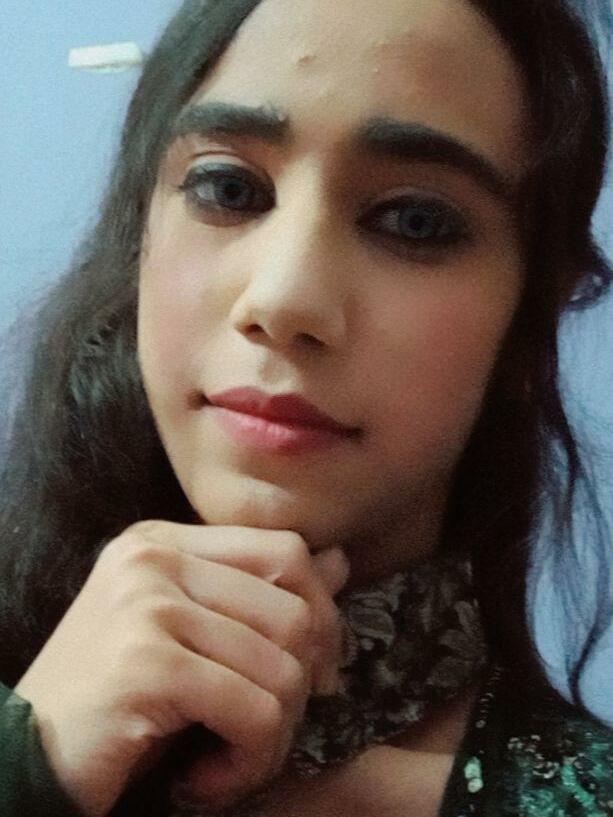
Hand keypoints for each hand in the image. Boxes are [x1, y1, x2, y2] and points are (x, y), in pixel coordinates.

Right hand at [14, 521, 348, 815]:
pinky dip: (247, 763)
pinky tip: (206, 779)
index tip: (315, 672)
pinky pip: (255, 714)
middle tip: (265, 731)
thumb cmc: (114, 696)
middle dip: (301, 687)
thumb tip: (341, 562)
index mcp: (165, 540)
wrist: (24, 753)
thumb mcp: (189, 632)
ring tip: (229, 760)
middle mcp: (155, 557)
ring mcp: (148, 604)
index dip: (321, 615)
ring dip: (271, 737)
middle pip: (294, 611)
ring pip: (283, 669)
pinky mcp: (148, 663)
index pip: (285, 551)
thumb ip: (258, 593)